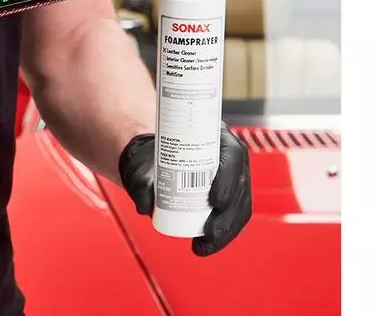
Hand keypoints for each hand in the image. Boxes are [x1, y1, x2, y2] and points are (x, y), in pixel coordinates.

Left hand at [118, 122, 251, 256]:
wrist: (155, 162)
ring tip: (206, 245)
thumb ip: (139, 182)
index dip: (229, 177)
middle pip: (241, 184)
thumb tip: (145, 206)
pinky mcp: (231, 194)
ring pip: (241, 203)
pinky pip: (237, 214)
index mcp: (215, 137)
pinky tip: (211, 245)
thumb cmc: (152, 158)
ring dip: (228, 228)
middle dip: (229, 213)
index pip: (232, 154)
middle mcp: (229, 154)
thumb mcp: (142, 165)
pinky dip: (226, 232)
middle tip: (209, 232)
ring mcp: (233, 175)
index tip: (214, 199)